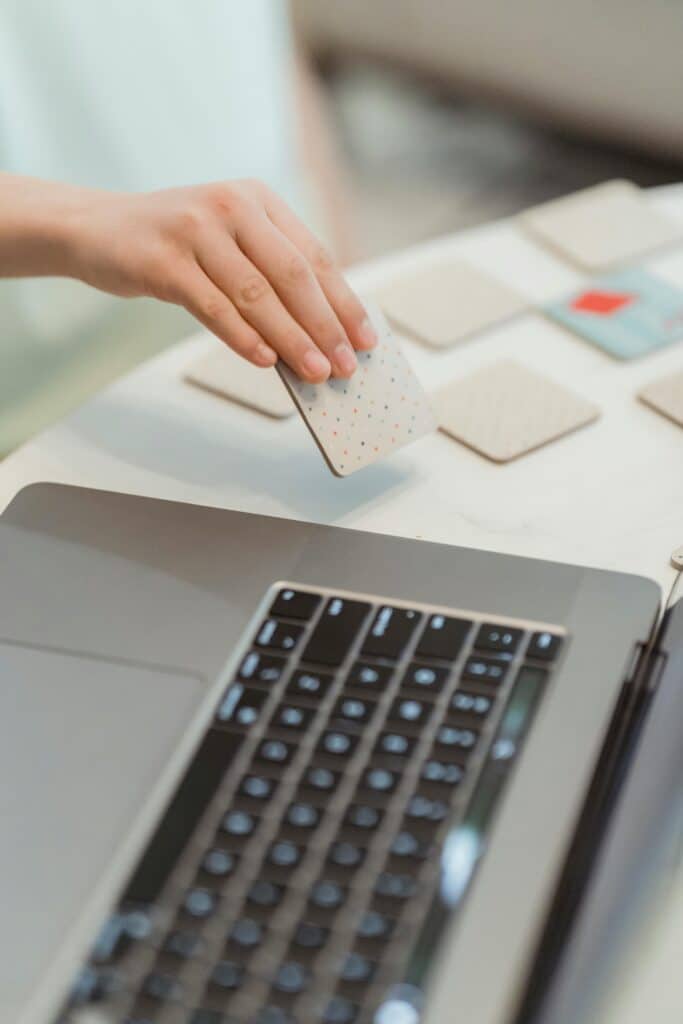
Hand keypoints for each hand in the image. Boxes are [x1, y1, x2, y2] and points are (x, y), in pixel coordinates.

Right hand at [67, 179, 375, 380]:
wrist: (96, 229)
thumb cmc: (174, 243)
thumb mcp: (228, 240)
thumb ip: (268, 273)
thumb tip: (318, 333)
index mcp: (259, 200)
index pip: (314, 256)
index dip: (343, 302)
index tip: (365, 339)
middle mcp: (232, 206)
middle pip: (292, 275)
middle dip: (325, 326)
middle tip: (345, 365)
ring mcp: (195, 229)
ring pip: (256, 294)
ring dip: (291, 338)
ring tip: (314, 371)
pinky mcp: (164, 260)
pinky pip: (213, 305)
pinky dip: (242, 337)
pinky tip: (265, 361)